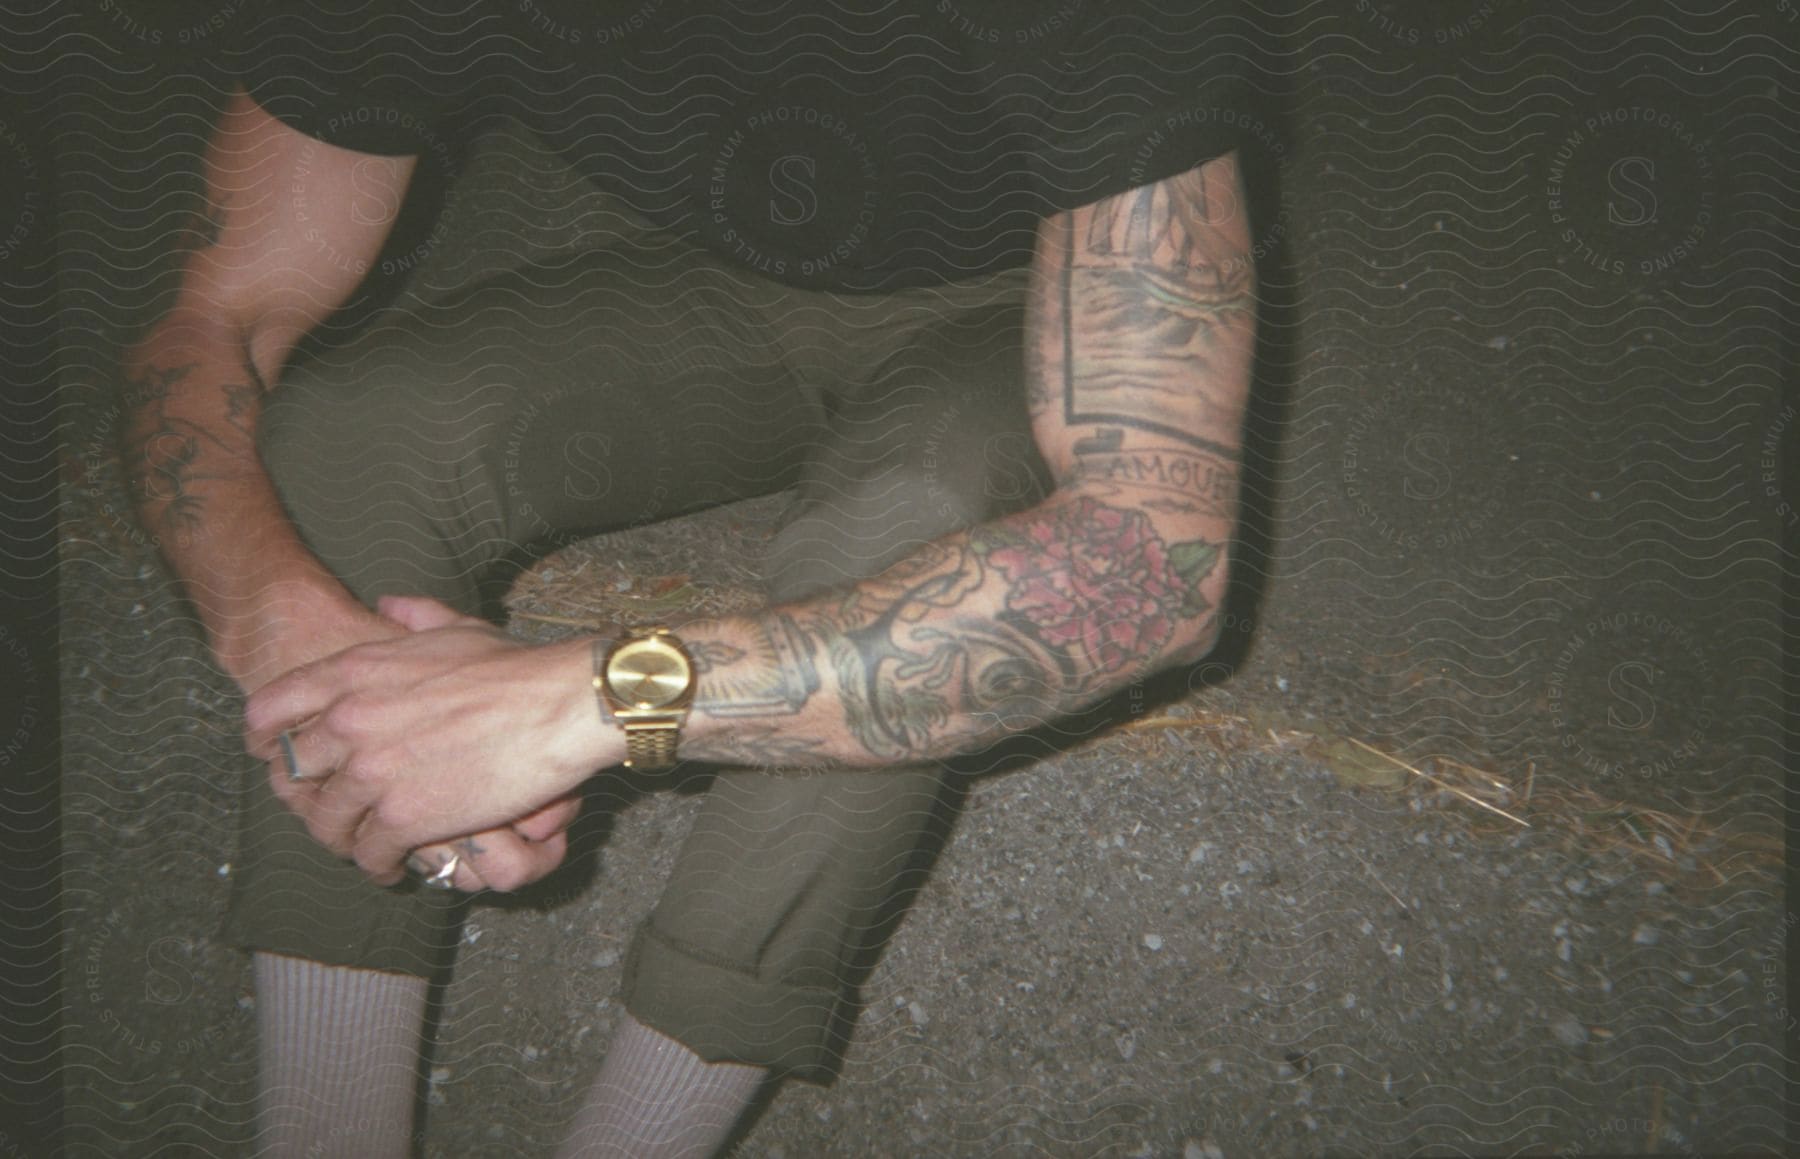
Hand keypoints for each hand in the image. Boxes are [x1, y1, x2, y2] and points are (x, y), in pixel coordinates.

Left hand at [245, 595, 614, 884]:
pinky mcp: (404, 817)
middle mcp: (350, 721)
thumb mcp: (455, 627)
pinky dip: (377, 865)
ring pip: (326, 821)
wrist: (559, 704)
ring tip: (359, 847)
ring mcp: (372, 772)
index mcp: (355, 672)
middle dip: (303, 794)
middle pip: (292, 770)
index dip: (264, 736)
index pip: (271, 708)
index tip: (272, 754)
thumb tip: (387, 604)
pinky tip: (392, 867)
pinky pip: (368, 853)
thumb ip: (412, 616)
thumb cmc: (516, 666)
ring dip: (340, 838)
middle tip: (322, 808)